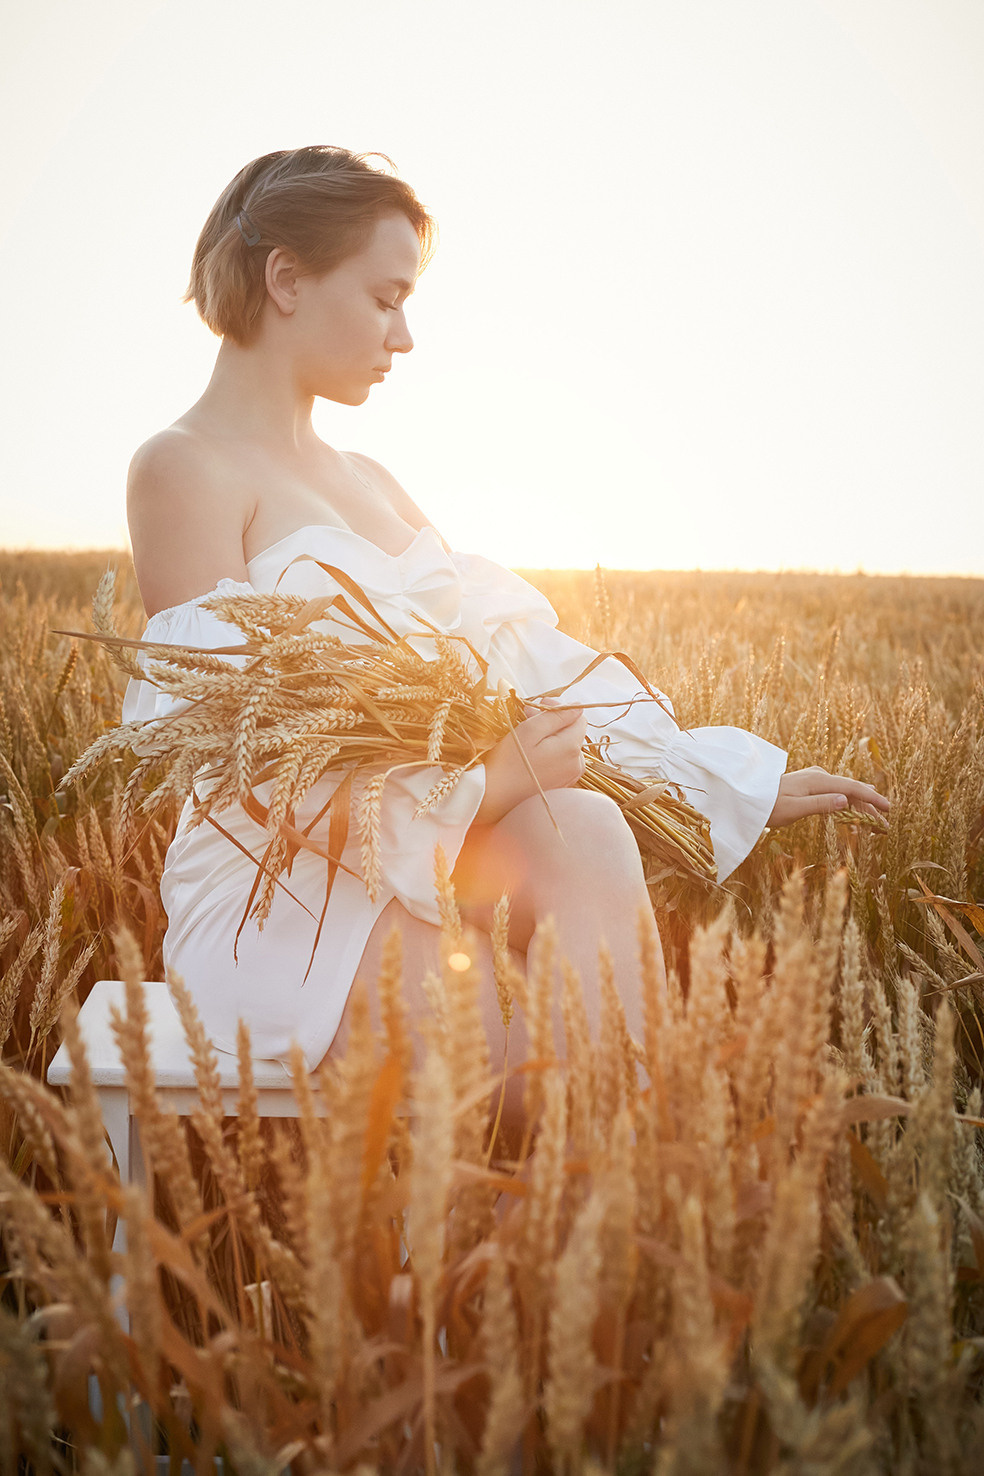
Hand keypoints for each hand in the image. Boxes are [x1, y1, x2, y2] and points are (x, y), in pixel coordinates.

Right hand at [475, 701, 586, 824]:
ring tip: (528, 735)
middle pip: (573, 732)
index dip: (559, 708)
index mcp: (571, 748)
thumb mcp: (530, 730)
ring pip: (567, 747)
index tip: (538, 706)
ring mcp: (570, 778)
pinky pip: (561, 762)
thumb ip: (556, 716)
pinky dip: (550, 752)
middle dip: (553, 721)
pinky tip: (531, 752)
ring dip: (551, 736)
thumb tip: (577, 707)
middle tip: (527, 716)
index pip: (579, 717)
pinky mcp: (561, 786)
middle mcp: (577, 764)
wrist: (495, 796)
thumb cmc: (508, 761)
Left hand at [767, 765, 890, 828]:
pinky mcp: (809, 784)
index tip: (888, 808)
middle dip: (869, 803)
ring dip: (859, 802)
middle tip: (885, 819)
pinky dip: (847, 800)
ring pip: (843, 790)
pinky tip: (853, 804)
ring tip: (875, 813)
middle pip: (851, 788)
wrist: (749, 797)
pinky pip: (835, 791)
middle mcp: (818, 776)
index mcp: (818, 781)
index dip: (871, 798)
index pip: (852, 788)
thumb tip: (845, 799)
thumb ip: (820, 804)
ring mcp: (814, 779)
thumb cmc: (769, 806)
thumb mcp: (794, 809)